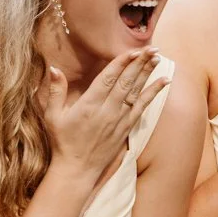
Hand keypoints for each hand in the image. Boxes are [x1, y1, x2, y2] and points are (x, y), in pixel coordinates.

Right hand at [44, 47, 163, 183]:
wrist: (77, 169)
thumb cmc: (63, 142)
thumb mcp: (52, 116)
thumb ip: (56, 91)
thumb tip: (53, 68)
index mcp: (89, 104)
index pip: (108, 78)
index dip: (122, 62)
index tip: (133, 50)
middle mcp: (107, 110)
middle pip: (126, 81)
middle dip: (140, 62)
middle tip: (152, 47)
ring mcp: (119, 119)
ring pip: (136, 91)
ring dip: (148, 72)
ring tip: (158, 56)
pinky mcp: (126, 127)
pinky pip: (143, 106)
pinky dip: (154, 92)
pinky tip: (164, 80)